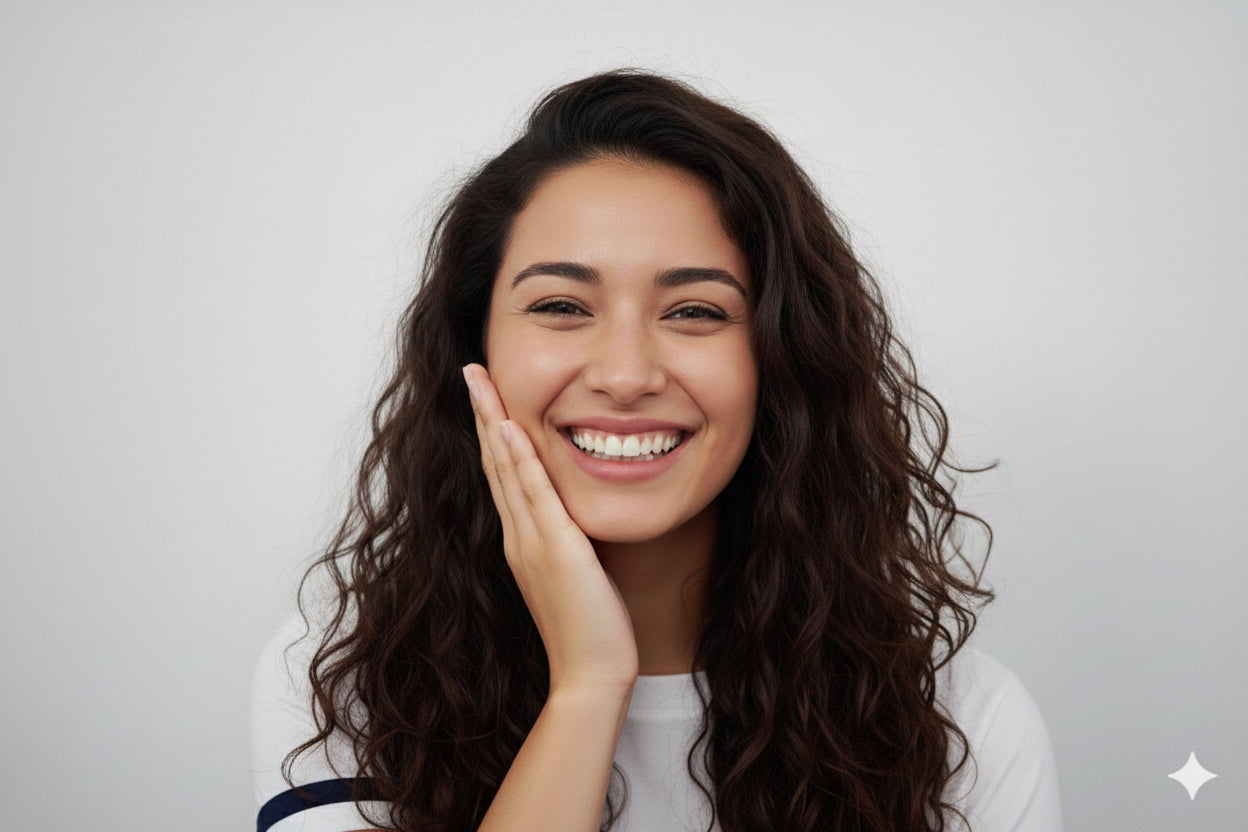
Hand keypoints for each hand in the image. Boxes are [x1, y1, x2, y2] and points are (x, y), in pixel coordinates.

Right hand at [463, 363, 638, 693]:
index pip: (503, 474)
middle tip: (472, 370)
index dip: (494, 431)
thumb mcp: (574, 575)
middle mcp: (519, 536)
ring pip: (507, 470)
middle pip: (495, 463)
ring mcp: (532, 542)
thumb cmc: (589, 630)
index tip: (487, 394)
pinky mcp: (556, 551)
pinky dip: (521, 461)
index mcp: (523, 540)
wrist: (590, 675)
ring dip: (494, 421)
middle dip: (484, 413)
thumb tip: (573, 519)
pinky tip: (513, 428)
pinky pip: (535, 496)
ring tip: (481, 380)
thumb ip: (566, 543)